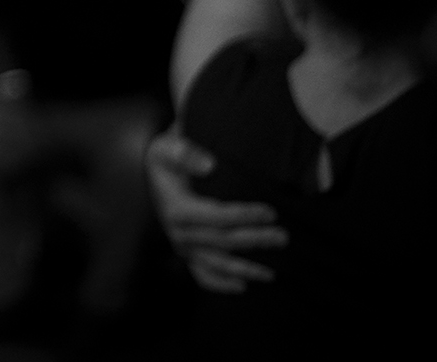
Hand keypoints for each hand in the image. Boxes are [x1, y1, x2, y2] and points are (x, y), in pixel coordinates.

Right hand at [146, 126, 286, 292]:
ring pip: (217, 264)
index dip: (246, 217)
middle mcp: (179, 233)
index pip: (217, 218)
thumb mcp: (169, 148)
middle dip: (256, 241)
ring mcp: (183, 246)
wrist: (152, 172)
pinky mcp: (186, 253)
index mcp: (177, 210)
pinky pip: (202, 276)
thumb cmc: (166, 159)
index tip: (271, 212)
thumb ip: (186, 154)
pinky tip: (242, 287)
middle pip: (224, 242)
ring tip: (272, 273)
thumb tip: (210, 166)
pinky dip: (221, 284)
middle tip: (283, 237)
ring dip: (246, 269)